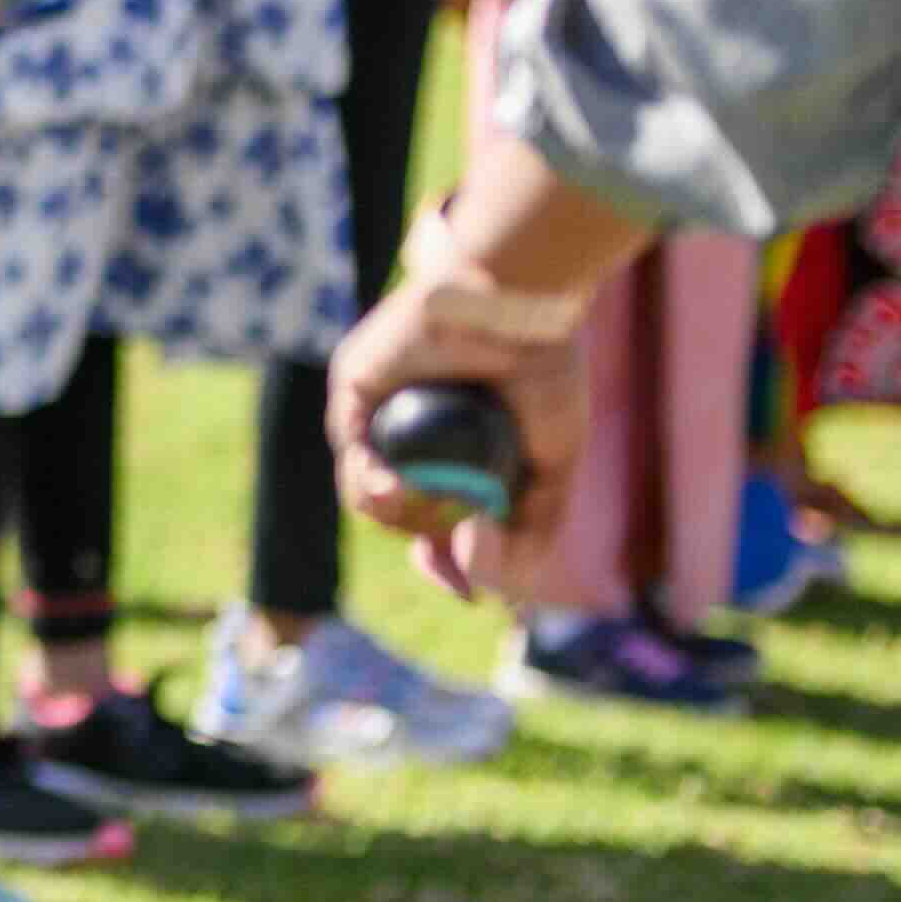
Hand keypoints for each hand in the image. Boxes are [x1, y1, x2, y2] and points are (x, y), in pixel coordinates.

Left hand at [329, 208, 595, 598]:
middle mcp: (415, 438)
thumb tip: (504, 587)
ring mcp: (382, 414)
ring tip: (427, 509)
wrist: (522, 311)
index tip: (466, 590)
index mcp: (458, 455)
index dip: (444, 562)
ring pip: (365, 490)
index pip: (437, 521)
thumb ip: (532, 524)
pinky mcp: (354, 388)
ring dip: (394, 516)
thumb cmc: (546, 374)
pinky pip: (349, 447)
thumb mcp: (552, 464)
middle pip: (398, 513)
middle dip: (421, 543)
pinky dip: (367, 479)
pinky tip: (391, 488)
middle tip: (452, 555)